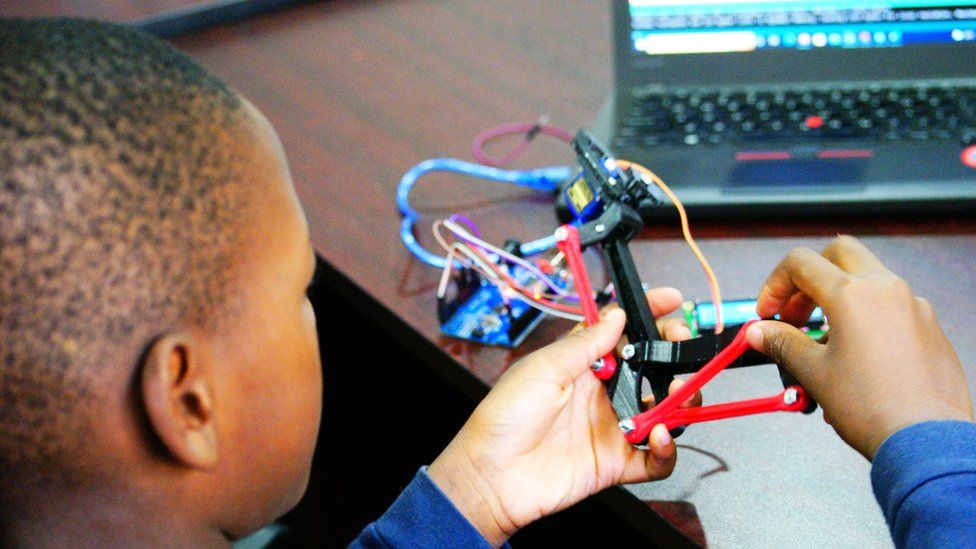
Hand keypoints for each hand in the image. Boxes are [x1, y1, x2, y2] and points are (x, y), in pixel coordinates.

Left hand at [428, 288, 695, 545]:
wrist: (492, 475)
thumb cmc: (505, 417)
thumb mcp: (544, 368)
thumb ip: (585, 343)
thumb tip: (617, 314)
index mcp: (584, 365)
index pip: (625, 333)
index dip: (650, 315)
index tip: (672, 301)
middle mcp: (603, 394)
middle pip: (654, 369)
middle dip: (676, 354)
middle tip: (683, 347)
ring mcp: (613, 428)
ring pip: (665, 412)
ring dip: (681, 400)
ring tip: (678, 393)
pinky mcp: (617, 463)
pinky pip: (656, 459)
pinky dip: (668, 450)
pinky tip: (659, 435)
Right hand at [746, 235, 972, 460]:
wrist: (926, 440)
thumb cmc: (872, 407)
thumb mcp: (814, 373)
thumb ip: (783, 343)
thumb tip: (758, 332)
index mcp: (852, 295)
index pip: (801, 263)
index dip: (775, 285)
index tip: (768, 314)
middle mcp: (887, 290)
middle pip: (839, 255)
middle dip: (810, 277)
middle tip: (796, 313)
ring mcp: (914, 307)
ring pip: (869, 279)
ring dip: (839, 297)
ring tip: (825, 341)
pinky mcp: (930, 328)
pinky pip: (893, 306)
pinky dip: (868, 316)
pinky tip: (858, 355)